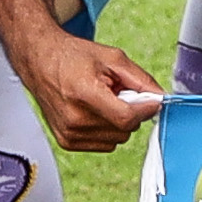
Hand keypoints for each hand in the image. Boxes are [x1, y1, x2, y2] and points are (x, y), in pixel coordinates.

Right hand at [11, 29, 167, 152]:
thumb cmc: (73, 57)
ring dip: (118, 122)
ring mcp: (68, 134)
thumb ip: (141, 79)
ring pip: (117, 140)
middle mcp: (74, 119)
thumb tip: (161, 97)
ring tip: (103, 101)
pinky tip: (94, 111)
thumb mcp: (113, 58)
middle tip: (118, 93)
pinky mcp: (66, 142)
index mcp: (84, 94)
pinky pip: (104, 144)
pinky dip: (106, 130)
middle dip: (130, 112)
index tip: (152, 101)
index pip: (126, 117)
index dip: (146, 110)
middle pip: (125, 130)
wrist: (40, 61)